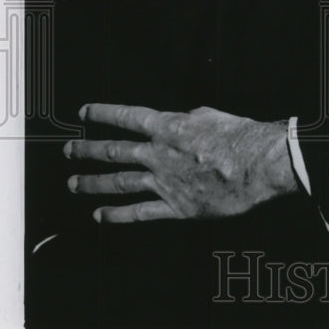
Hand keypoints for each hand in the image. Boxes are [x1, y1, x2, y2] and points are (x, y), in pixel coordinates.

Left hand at [65, 103, 297, 222]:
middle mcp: (159, 155)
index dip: (102, 114)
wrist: (259, 165)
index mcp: (168, 127)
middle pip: (114, 151)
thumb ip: (186, 119)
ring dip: (92, 183)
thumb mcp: (210, 115)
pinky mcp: (177, 207)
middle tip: (69, 150)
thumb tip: (178, 121)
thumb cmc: (241, 137)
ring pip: (119, 182)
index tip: (85, 113)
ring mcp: (165, 182)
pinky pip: (140, 213)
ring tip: (74, 183)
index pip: (125, 117)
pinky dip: (118, 215)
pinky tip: (101, 215)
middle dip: (87, 150)